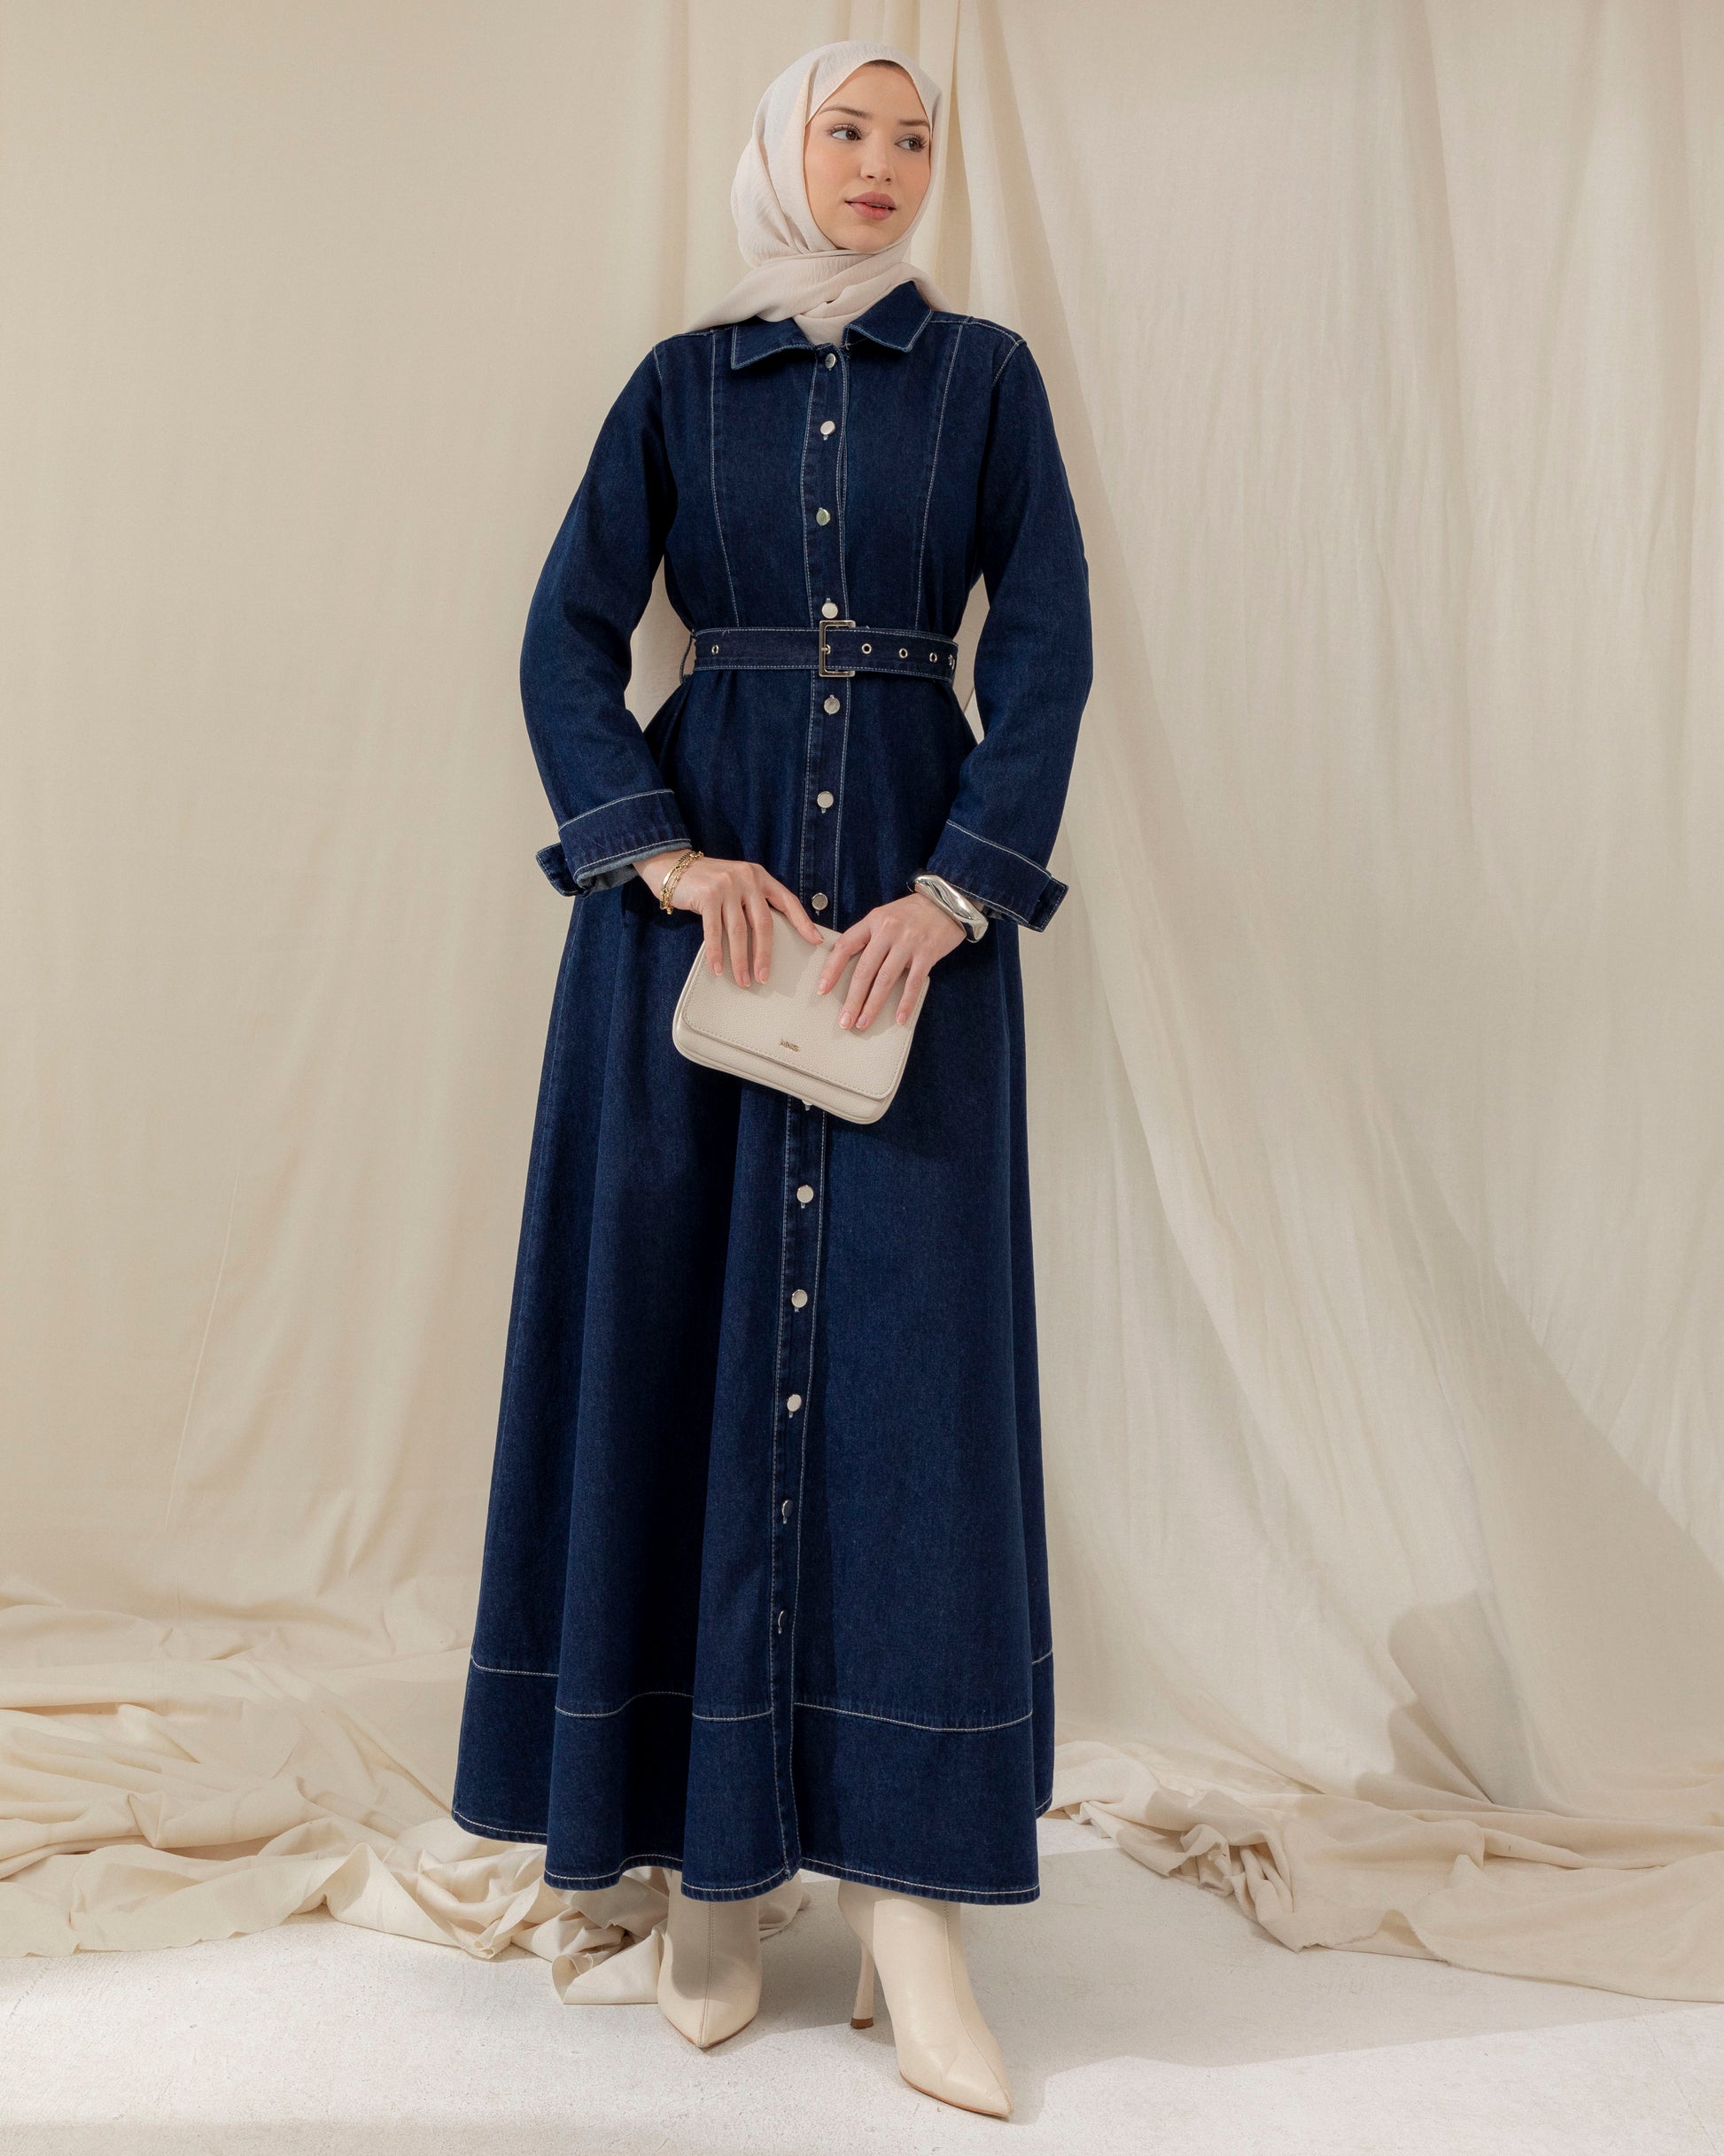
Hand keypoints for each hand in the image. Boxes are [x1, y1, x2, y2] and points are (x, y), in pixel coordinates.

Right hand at [634, 850, 822, 985]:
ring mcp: (726, 885)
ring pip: (738, 931)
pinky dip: (716, 953)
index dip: (802, 922)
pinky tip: (718, 969)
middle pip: (763, 923)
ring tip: (743, 980)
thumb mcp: (737, 883)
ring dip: (741, 960)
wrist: (673, 865)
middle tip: (765, 976)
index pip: (787, 900)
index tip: (815, 941)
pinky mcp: (707, 895)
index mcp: (759, 876)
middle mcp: (746, 878)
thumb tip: (767, 937)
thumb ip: (752, 901)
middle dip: (764, 954)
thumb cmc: (708, 881)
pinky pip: (713, 931)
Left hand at [816, 893, 965, 1030]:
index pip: (845, 946)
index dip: (832, 969)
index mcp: (873, 920)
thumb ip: (870, 936)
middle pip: (864, 970)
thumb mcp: (885, 916)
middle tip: (845, 1020)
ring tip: (864, 1023)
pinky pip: (913, 983)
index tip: (822, 989)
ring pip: (885, 979)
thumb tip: (853, 968)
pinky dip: (905, 1002)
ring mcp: (908, 942)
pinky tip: (898, 1017)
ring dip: (873, 1005)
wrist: (947, 901)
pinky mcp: (927, 953)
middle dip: (853, 999)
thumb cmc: (913, 913)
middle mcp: (888, 930)